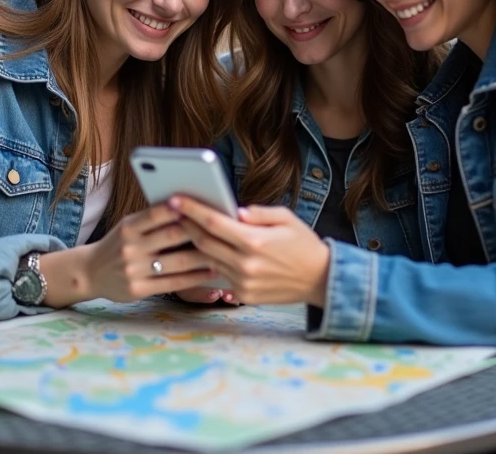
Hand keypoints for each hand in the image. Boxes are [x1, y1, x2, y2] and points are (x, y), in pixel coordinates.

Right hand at [85, 203, 216, 302]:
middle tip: (225, 229)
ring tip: (225, 252)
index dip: (182, 208)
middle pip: (172, 236)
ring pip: (177, 262)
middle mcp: (130, 247)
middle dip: (200, 231)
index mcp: (129, 226)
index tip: (204, 204)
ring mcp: (134, 269)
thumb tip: (189, 209)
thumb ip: (152, 220)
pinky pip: (173, 282)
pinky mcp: (138, 289)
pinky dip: (196, 277)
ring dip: (204, 257)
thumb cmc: (118, 244)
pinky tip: (211, 272)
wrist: (89, 272)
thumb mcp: (128, 226)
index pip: (158, 213)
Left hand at [173, 197, 329, 306]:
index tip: (176, 200)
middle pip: (203, 243)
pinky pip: (220, 276)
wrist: (321, 279)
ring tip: (185, 231)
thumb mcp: (286, 218)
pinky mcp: (244, 296)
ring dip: (194, 246)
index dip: (192, 210)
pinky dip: (212, 263)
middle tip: (173, 213)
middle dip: (185, 226)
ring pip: (208, 261)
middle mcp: (245, 264)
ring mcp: (243, 282)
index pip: (213, 223)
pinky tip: (207, 252)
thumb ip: (257, 213)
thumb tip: (233, 211)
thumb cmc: (304, 244)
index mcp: (255, 241)